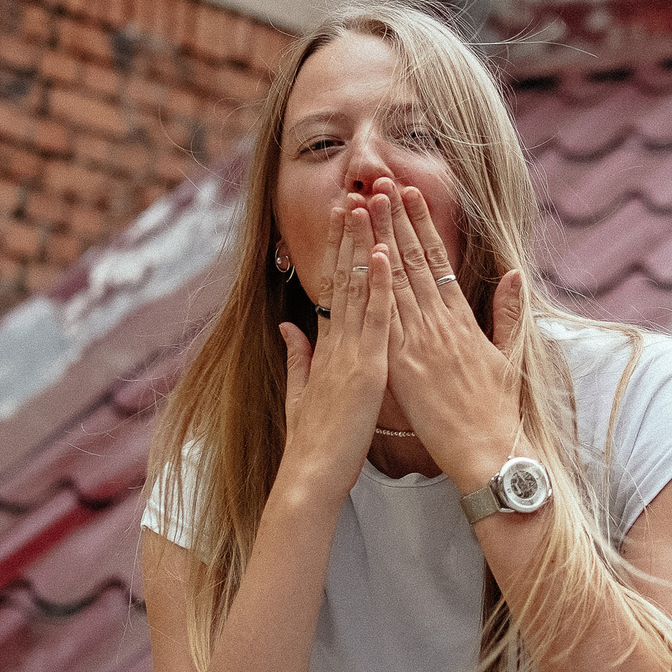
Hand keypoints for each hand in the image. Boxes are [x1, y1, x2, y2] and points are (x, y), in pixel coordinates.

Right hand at [274, 201, 393, 504]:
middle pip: (342, 278)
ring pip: (356, 289)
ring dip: (362, 246)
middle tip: (352, 195)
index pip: (334, 289)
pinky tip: (382, 255)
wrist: (311, 475)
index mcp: (327, 348)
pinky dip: (377, 287)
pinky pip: (375, 321)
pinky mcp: (365, 370)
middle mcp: (337, 343)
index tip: (342, 219)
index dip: (337, 252)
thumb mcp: (302, 392)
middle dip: (348, 236)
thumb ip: (297, 356)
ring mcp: (350, 353)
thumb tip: (289, 325)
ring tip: (365, 207)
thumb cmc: (314, 442)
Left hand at [367, 178, 525, 490]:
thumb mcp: (509, 356)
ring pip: (398, 280)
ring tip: (367, 204)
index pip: (438, 261)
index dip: (421, 226)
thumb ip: (508, 314)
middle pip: (413, 260)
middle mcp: (441, 323)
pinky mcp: (406, 365)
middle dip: (395, 219)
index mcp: (462, 320)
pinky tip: (369, 257)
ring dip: (380, 239)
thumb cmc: (498, 412)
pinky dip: (379, 287)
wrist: (492, 451)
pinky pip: (389, 318)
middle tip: (379, 182)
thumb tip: (514, 277)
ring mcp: (423, 342)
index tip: (409, 195)